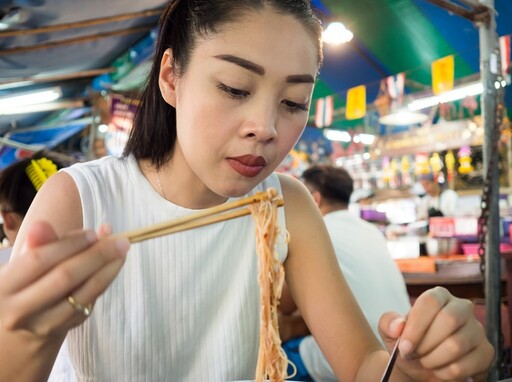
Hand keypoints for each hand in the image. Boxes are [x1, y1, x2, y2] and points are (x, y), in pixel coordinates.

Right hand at [0, 221, 129, 338]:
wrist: (16, 334)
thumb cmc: (20, 288)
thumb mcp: (20, 267)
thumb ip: (36, 246)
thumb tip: (42, 225)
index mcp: (2, 287)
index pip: (38, 260)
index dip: (68, 244)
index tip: (92, 232)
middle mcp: (19, 310)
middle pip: (65, 278)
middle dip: (96, 255)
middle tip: (120, 240)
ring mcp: (43, 325)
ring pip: (83, 294)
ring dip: (108, 270)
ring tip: (122, 250)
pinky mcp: (63, 330)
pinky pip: (89, 303)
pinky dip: (104, 282)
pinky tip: (114, 266)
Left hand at [378, 287, 493, 380]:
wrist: (421, 366)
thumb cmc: (409, 343)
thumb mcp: (390, 332)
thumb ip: (388, 323)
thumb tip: (399, 325)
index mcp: (438, 296)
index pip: (430, 302)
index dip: (416, 326)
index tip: (404, 346)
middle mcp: (461, 308)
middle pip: (447, 320)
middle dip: (425, 344)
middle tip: (414, 355)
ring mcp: (477, 329)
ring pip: (456, 345)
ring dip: (433, 360)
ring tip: (425, 361)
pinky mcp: (486, 351)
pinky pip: (465, 365)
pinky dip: (445, 373)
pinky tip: (439, 370)